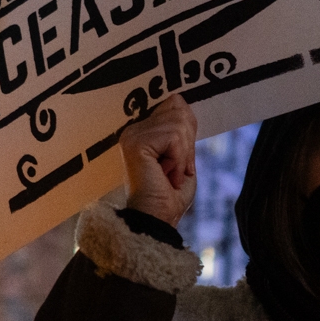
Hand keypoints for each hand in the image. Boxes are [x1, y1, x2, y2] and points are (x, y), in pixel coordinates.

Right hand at [120, 93, 197, 226]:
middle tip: (173, 170)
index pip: (174, 106)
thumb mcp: (183, 157)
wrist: (156, 221)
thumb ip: (182, 130)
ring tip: (168, 174)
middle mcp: (133, 129)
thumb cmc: (169, 197)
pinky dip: (179, 159)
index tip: (178, 162)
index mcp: (142, 132)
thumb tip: (179, 99)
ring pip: (179, 123)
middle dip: (186, 144)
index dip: (187, 132)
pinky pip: (175, 137)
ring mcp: (132, 134)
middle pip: (179, 111)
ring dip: (182, 155)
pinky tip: (165, 174)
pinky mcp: (136, 142)